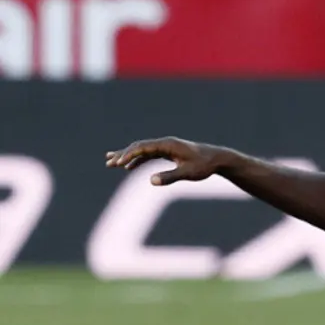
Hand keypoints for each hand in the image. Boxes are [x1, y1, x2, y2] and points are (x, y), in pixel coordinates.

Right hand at [105, 137, 226, 184]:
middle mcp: (165, 144)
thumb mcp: (188, 173)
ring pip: (142, 151)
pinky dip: (137, 161)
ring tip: (111, 163)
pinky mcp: (168, 153)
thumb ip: (170, 177)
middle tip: (108, 163)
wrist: (217, 159)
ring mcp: (165, 148)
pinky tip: (128, 168)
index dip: (129, 155)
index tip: (118, 163)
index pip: (143, 147)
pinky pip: (149, 156)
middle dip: (123, 155)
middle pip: (139, 147)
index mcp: (168, 144)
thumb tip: (151, 181)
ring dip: (127, 157)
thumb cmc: (204, 166)